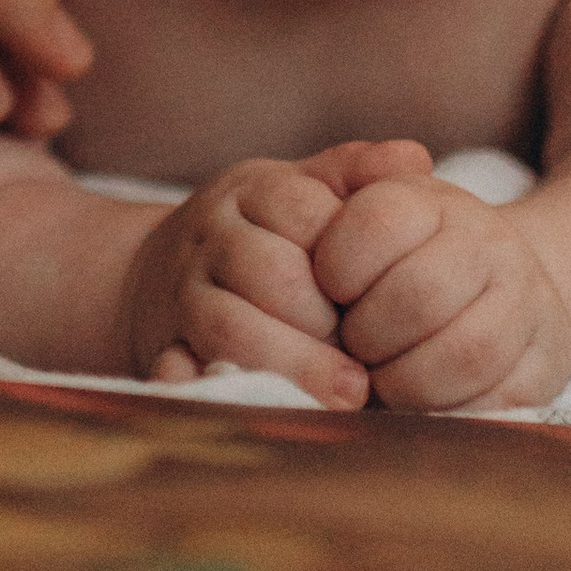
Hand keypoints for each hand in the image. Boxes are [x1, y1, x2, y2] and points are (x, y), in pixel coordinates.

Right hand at [123, 142, 435, 402]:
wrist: (153, 278)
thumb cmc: (258, 235)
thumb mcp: (301, 189)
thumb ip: (355, 172)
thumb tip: (416, 157)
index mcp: (251, 191)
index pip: (304, 214)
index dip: (349, 262)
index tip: (384, 298)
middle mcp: (211, 236)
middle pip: (270, 273)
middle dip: (325, 322)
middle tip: (371, 363)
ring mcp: (182, 292)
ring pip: (230, 326)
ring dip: (294, 364)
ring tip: (349, 397)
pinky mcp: (161, 346)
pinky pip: (179, 372)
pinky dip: (220, 393)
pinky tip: (271, 412)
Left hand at [311, 168, 570, 411]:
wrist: (506, 284)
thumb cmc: (406, 260)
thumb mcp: (366, 221)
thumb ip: (328, 205)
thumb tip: (309, 202)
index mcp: (433, 201)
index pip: (378, 222)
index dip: (336, 270)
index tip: (328, 292)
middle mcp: (489, 242)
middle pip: (419, 294)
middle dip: (368, 336)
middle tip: (351, 349)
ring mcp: (527, 302)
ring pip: (464, 352)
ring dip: (405, 381)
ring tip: (380, 381)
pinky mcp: (547, 365)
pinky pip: (497, 400)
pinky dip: (445, 412)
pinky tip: (418, 404)